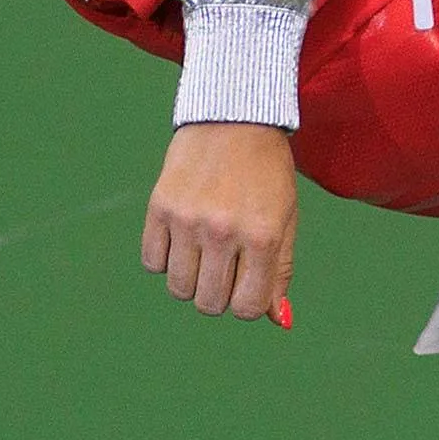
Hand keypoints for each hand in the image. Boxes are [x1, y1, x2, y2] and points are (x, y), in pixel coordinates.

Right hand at [142, 122, 297, 320]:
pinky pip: (153, 262)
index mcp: (262, 236)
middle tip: (226, 265)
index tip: (247, 285)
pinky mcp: (159, 207)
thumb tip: (278, 320)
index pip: (246, 307)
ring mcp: (188, 220)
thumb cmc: (267, 173)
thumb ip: (280, 270)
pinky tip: (183, 236)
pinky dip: (166, 259)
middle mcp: (223, 231)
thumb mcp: (286, 218)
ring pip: (178, 288)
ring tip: (204, 250)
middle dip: (218, 294)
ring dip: (191, 278)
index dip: (246, 304)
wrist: (234, 119)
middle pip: (208, 303)